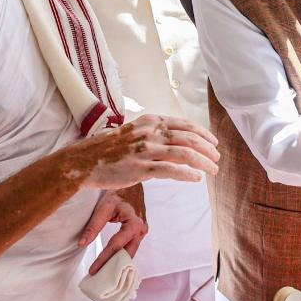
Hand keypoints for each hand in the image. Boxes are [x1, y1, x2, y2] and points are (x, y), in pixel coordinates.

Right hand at [74, 114, 219, 189]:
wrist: (83, 161)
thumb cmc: (108, 148)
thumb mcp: (133, 131)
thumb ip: (153, 133)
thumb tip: (174, 140)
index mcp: (150, 122)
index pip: (185, 125)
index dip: (203, 133)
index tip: (213, 141)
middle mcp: (150, 133)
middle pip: (189, 139)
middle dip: (208, 149)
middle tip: (217, 158)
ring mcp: (146, 150)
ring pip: (185, 154)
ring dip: (204, 162)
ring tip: (213, 170)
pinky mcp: (141, 168)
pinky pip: (171, 171)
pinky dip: (188, 174)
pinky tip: (197, 179)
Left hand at [78, 185, 147, 274]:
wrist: (132, 183)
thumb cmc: (117, 193)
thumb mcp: (104, 207)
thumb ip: (93, 225)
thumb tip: (81, 243)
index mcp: (134, 224)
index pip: (116, 246)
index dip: (103, 259)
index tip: (93, 271)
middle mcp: (142, 230)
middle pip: (126, 254)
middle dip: (112, 267)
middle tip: (98, 278)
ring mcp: (142, 232)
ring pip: (129, 253)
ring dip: (117, 263)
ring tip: (102, 273)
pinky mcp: (139, 232)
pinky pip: (130, 248)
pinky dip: (120, 256)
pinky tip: (110, 263)